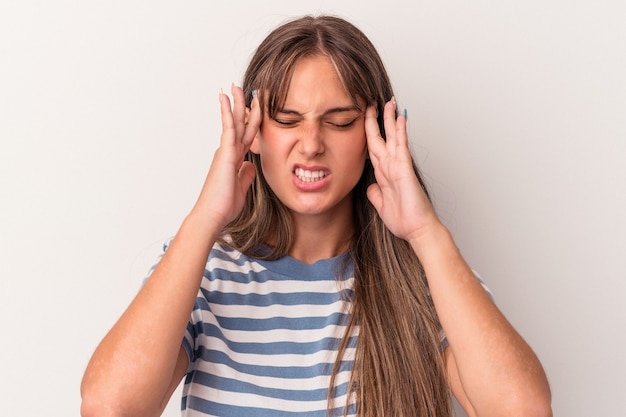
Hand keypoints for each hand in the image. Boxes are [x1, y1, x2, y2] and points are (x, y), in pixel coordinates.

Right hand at [191, 84, 260, 228]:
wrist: (212, 215)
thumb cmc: (223, 206)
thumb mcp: (241, 188)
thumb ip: (246, 175)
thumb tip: (250, 165)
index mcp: (234, 159)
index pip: (246, 135)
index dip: (252, 120)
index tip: (256, 107)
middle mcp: (229, 152)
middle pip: (239, 124)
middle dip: (242, 106)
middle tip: (244, 88)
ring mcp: (226, 152)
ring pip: (233, 122)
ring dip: (235, 104)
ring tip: (235, 86)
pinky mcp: (225, 154)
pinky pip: (228, 129)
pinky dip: (228, 113)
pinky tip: (227, 100)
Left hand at [365, 99, 439, 242]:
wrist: (418, 230)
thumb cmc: (404, 220)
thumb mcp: (381, 205)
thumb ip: (375, 193)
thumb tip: (371, 186)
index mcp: (384, 174)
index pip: (373, 148)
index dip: (368, 133)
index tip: (365, 120)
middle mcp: (391, 167)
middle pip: (381, 137)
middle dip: (376, 119)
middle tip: (373, 102)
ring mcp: (398, 166)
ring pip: (392, 137)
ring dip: (389, 119)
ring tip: (389, 102)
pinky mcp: (405, 170)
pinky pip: (401, 146)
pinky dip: (400, 131)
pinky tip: (400, 118)